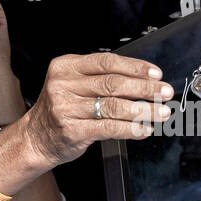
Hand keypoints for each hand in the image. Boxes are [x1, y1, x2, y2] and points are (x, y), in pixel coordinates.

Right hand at [27, 52, 174, 166]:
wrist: (36, 138)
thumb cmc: (61, 110)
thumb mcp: (73, 85)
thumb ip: (101, 78)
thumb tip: (144, 80)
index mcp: (66, 67)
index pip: (107, 62)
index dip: (135, 67)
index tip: (156, 73)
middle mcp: (64, 85)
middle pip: (113, 83)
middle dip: (145, 88)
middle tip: (164, 92)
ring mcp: (66, 108)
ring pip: (114, 106)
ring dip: (143, 109)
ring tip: (161, 112)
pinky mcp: (72, 130)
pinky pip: (108, 128)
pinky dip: (130, 128)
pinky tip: (144, 129)